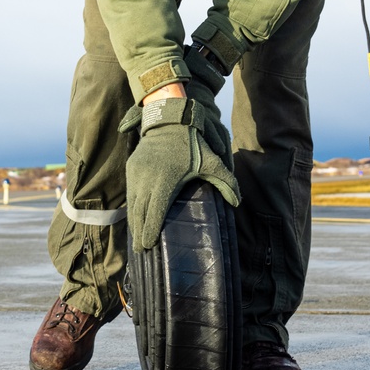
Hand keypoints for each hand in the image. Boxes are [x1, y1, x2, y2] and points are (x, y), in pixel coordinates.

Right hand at [120, 96, 238, 251]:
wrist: (169, 119)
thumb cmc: (192, 143)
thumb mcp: (211, 161)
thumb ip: (226, 182)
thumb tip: (238, 203)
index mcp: (166, 181)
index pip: (154, 213)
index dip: (149, 231)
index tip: (148, 246)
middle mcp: (147, 179)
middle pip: (140, 213)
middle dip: (139, 233)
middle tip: (142, 250)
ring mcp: (136, 174)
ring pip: (132, 205)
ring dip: (133, 223)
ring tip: (137, 239)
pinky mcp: (131, 168)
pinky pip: (130, 194)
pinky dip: (132, 208)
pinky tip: (135, 219)